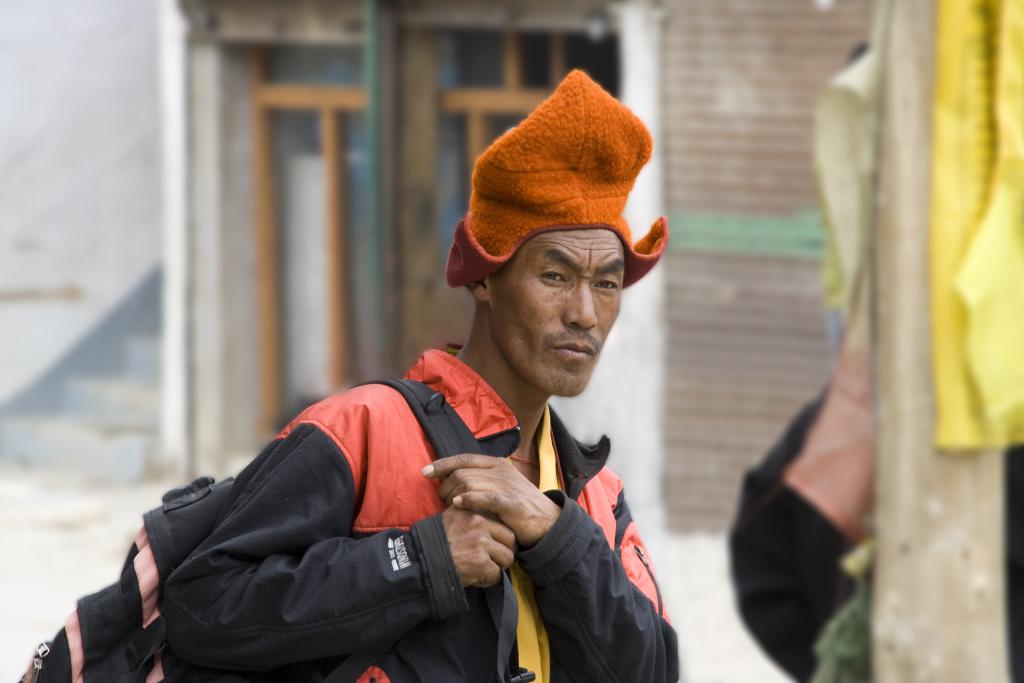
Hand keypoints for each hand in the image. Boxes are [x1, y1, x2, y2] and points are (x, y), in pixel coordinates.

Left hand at [424, 454, 560, 546]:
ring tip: (449, 505)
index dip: (442, 464)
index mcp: (496, 464)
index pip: (464, 458)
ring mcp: (506, 485)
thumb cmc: (518, 505)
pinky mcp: (511, 502)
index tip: (425, 472)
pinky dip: (469, 499)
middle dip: (445, 485)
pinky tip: (458, 504)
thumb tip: (452, 479)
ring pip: (469, 482)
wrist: (547, 521)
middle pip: (462, 472)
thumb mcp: (500, 485)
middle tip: (442, 500)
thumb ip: (480, 479)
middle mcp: (501, 470)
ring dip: (453, 494)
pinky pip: (485, 497)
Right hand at [442, 506, 515, 587]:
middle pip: (510, 539)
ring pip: (507, 558)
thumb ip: (469, 514)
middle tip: (493, 560)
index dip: (500, 537)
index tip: (493, 545)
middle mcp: (479, 523)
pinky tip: (474, 578)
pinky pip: (496, 574)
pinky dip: (487, 580)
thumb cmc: (434, 543)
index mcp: (473, 510)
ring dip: (497, 567)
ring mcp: (481, 542)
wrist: (420, 563)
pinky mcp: (481, 562)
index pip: (502, 522)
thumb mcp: (451, 518)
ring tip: (482, 569)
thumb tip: (489, 515)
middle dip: (504, 552)